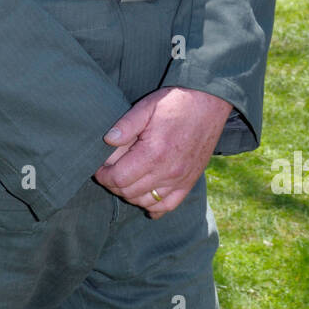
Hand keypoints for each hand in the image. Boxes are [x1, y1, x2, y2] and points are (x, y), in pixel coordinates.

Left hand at [93, 87, 232, 218]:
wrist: (210, 102)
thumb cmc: (176, 102)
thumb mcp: (147, 106)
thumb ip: (126, 125)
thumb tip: (107, 140)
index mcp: (154, 153)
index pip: (119, 178)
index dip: (103, 176)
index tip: (98, 169)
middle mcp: (168, 171)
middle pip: (129, 192)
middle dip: (113, 185)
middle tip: (108, 173)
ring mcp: (180, 179)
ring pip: (146, 201)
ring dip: (130, 195)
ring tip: (124, 180)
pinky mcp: (189, 181)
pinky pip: (168, 205)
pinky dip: (154, 207)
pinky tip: (144, 199)